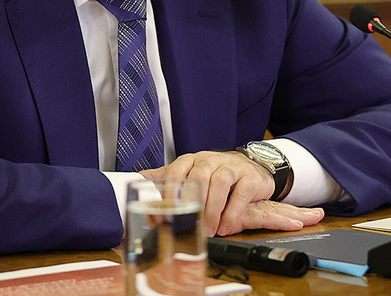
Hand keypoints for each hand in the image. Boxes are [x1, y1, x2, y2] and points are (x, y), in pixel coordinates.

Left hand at [140, 151, 324, 235]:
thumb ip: (167, 177)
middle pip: (199, 176)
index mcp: (192, 160)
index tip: (165, 214)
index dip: (169, 192)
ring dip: (213, 209)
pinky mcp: (249, 177)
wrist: (252, 168)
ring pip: (220, 182)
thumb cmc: (217, 174)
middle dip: (194, 204)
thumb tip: (138, 178)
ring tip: (211, 230)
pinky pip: (241, 193)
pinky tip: (226, 226)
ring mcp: (231, 167)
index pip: (176, 170)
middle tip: (192, 226)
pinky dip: (232, 212)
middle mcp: (210, 160)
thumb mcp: (191, 174)